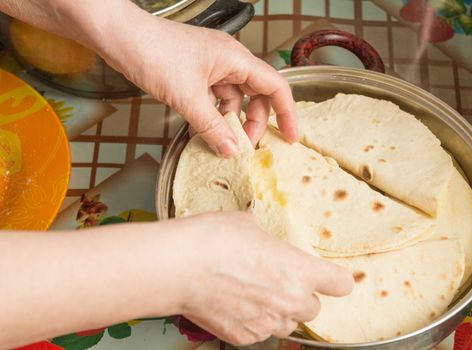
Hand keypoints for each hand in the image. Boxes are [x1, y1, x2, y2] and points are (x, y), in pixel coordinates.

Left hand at [96, 3, 296, 155]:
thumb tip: (232, 151)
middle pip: (257, 95)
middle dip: (255, 122)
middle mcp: (229, 60)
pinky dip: (213, 115)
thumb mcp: (187, 97)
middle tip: (246, 146)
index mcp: (236, 59)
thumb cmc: (152, 52)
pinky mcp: (196, 72)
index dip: (287, 113)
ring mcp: (212, 65)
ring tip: (223, 143)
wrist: (118, 36)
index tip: (290, 137)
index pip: (276, 87)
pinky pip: (214, 97)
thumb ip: (212, 127)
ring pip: (234, 98)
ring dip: (231, 121)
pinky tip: (205, 131)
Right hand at [173, 212, 353, 345]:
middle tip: (276, 280)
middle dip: (299, 296)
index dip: (335, 280)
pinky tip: (235, 303)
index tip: (330, 278)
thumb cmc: (212, 240)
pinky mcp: (243, 337)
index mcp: (299, 270)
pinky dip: (253, 321)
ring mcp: (266, 323)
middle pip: (313, 308)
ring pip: (287, 323)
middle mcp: (290, 301)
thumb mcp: (249, 226)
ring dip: (278, 311)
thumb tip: (265, 245)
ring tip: (252, 291)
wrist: (176, 267)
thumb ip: (269, 242)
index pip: (342, 284)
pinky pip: (260, 332)